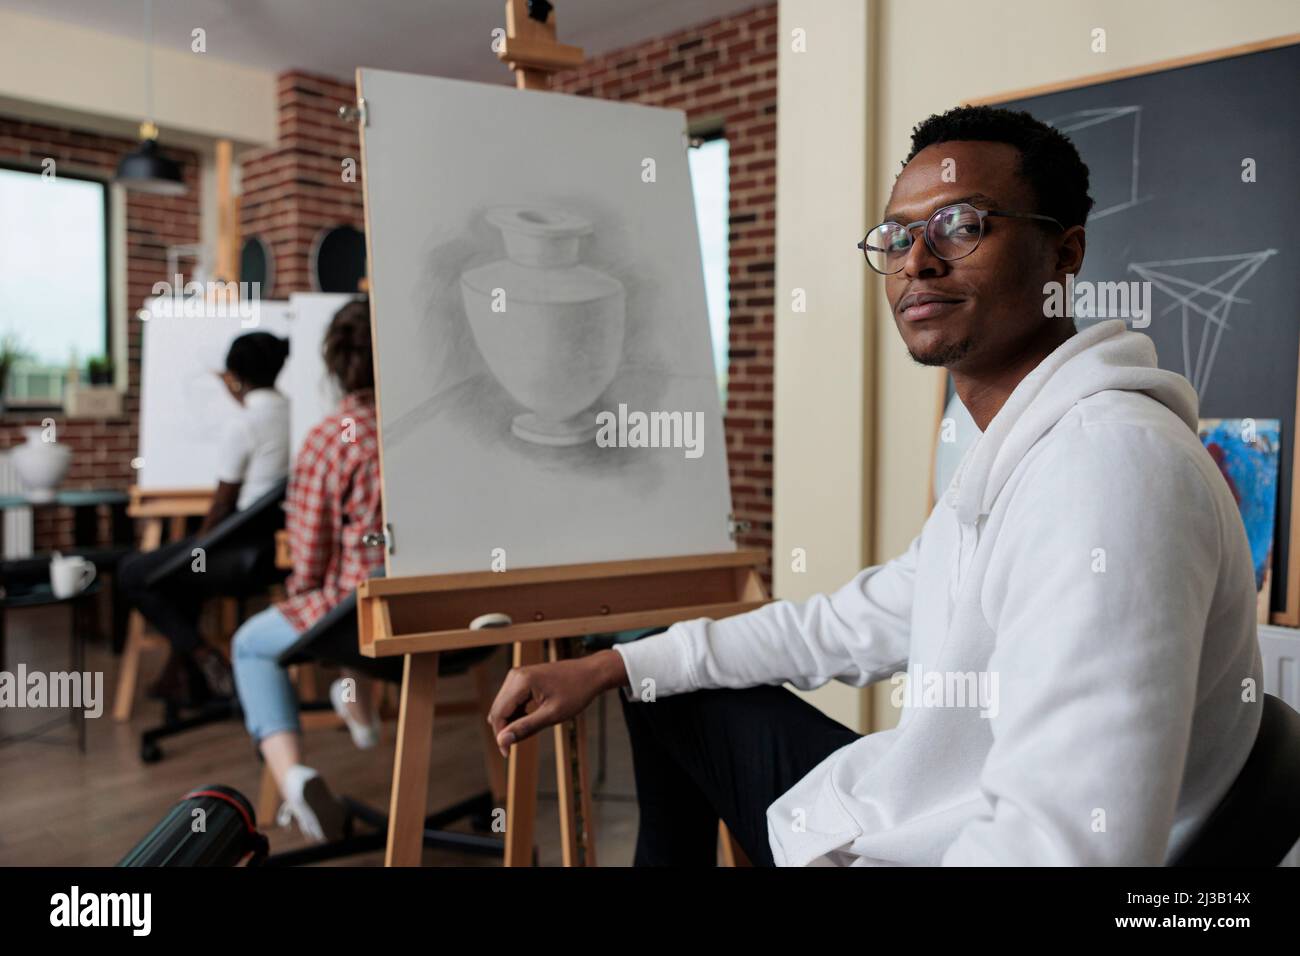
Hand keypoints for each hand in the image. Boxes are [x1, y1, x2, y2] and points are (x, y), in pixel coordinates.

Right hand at [487, 648, 628, 756]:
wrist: (591, 673)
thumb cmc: (576, 693)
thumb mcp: (552, 714)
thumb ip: (526, 727)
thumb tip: (502, 740)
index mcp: (521, 681)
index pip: (498, 713)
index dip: (500, 736)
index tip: (508, 754)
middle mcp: (515, 675)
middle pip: (497, 710)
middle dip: (504, 730)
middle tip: (519, 746)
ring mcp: (518, 675)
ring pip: (503, 706)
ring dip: (511, 722)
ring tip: (531, 729)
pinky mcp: (523, 678)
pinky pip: (511, 700)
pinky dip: (516, 714)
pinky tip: (532, 719)